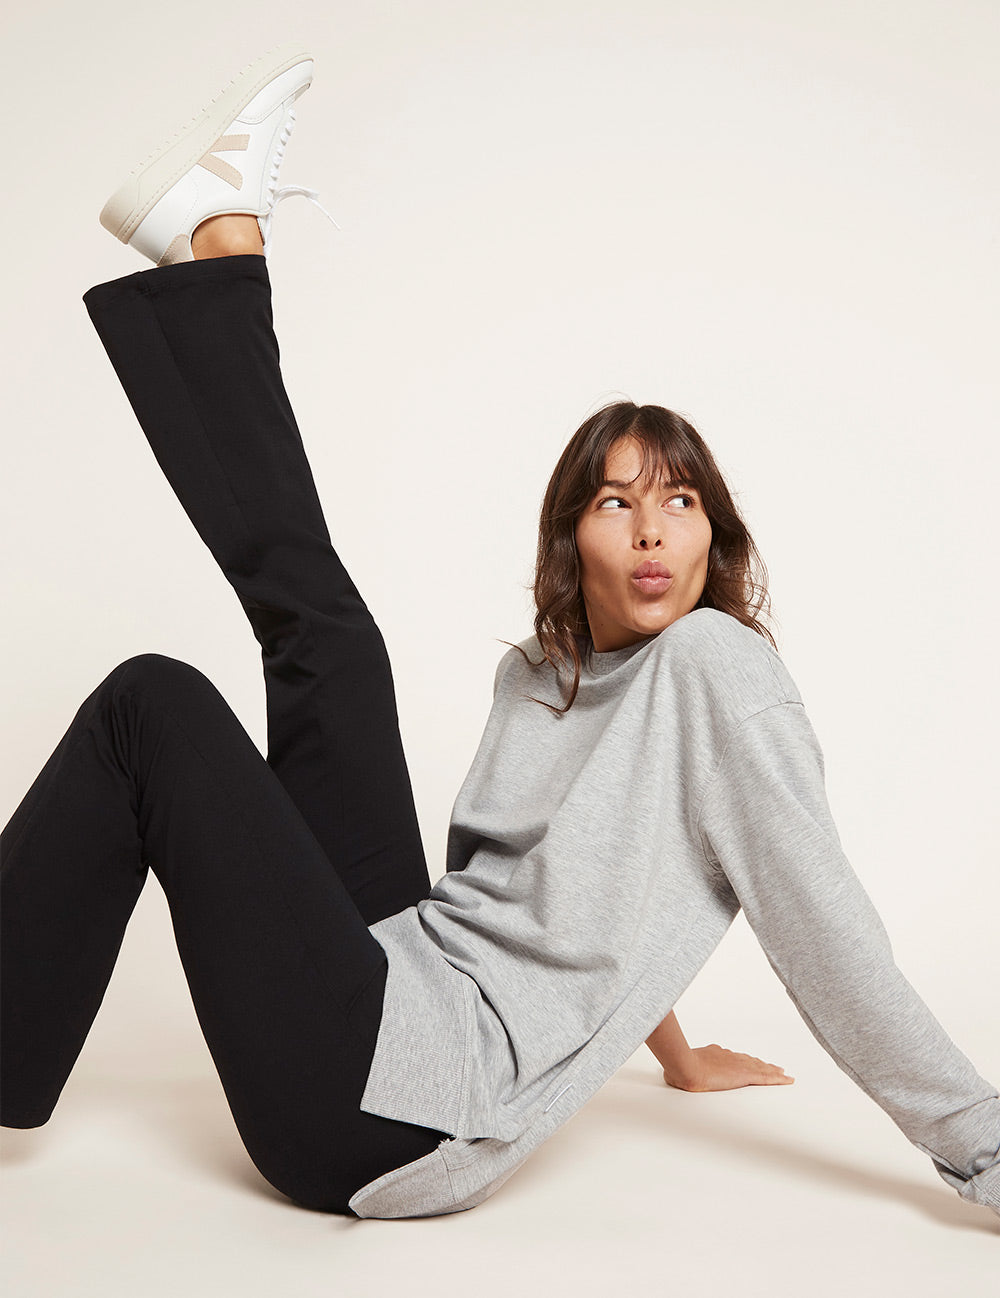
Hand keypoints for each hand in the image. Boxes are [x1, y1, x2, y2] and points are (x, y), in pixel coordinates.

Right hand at [663, 1043, 794, 1091]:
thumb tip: (673, 1073)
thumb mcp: (679, 1067)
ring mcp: (738, 1065)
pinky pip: (766, 1077)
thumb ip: (682, 1068)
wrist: (684, 1065)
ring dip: (772, 1071)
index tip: (749, 1063)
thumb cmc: (678, 1067)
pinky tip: (787, 1079)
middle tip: (773, 1068)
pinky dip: (778, 1078)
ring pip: (761, 1068)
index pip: (733, 1058)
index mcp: (715, 1054)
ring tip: (782, 1074)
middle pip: (750, 1061)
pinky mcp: (745, 1075)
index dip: (744, 1061)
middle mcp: (729, 1057)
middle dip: (761, 1065)